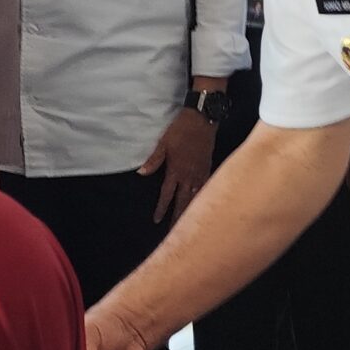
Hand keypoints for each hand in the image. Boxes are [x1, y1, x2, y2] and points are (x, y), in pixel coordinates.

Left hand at [138, 109, 215, 223]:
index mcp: (176, 171)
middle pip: (182, 201)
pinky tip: (202, 205)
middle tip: (174, 231)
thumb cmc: (180, 130)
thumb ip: (153, 160)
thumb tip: (141, 173)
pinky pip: (206, 188)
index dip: (161, 208)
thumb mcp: (163, 143)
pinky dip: (203, 199)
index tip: (157, 221)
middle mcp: (189, 176)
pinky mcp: (208, 168)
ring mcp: (200, 173)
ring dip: (191, 211)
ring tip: (188, 223)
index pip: (167, 195)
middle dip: (177, 217)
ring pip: (196, 198)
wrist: (202, 119)